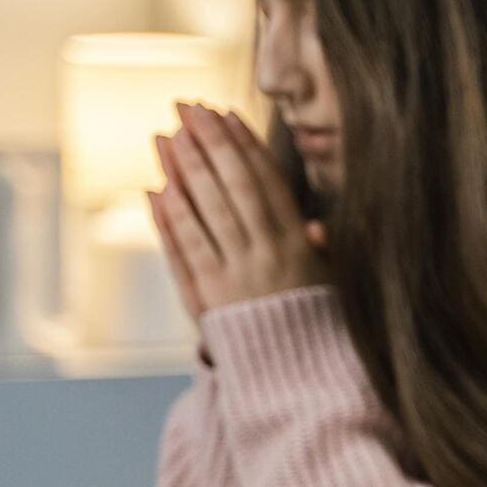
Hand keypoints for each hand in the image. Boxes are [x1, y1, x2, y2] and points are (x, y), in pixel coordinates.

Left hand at [146, 102, 328, 314]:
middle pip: (231, 186)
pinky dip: (169, 220)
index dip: (243, 144)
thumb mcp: (330, 286)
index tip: (224, 112)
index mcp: (298, 245)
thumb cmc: (315, 327)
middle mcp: (265, 254)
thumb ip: (317, 252)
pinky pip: (185, 251)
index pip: (266, 181)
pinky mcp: (207, 297)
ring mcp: (234, 274)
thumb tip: (315, 226)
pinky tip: (156, 190)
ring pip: (204, 211)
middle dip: (208, 142)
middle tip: (187, 107)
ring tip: (165, 136)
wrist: (296, 379)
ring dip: (183, 170)